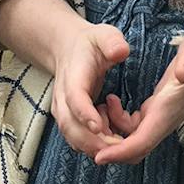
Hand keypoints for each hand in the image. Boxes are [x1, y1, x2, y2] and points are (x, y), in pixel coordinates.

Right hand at [49, 21, 132, 157]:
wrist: (69, 50)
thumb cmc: (91, 44)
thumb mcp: (104, 35)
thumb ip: (112, 42)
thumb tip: (121, 52)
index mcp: (72, 78)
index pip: (74, 99)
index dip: (85, 114)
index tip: (99, 127)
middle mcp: (62, 99)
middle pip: (71, 126)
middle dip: (92, 141)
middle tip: (118, 147)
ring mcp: (64, 112)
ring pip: (73, 138)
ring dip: (94, 147)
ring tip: (119, 146)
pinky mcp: (69, 121)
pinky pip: (78, 141)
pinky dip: (94, 147)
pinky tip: (113, 141)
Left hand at [93, 23, 183, 165]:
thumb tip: (183, 72)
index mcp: (170, 108)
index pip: (143, 141)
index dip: (120, 152)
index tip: (99, 156)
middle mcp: (166, 118)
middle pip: (136, 148)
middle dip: (111, 149)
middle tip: (87, 134)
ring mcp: (163, 115)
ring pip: (133, 140)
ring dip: (112, 134)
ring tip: (98, 108)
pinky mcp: (160, 109)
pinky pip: (135, 128)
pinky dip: (118, 123)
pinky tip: (110, 103)